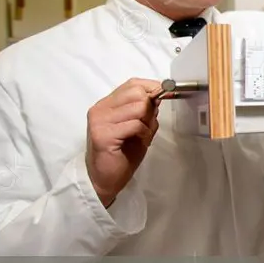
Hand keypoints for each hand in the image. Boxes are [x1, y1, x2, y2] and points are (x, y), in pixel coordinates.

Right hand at [85, 78, 162, 207]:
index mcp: (107, 104)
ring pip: (138, 107)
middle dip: (150, 107)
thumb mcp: (138, 127)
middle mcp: (100, 109)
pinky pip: (135, 124)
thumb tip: (160, 95)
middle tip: (147, 124)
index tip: (163, 97)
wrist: (106, 179)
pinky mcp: (104, 134)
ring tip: (142, 135)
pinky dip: (144, 133)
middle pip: (137, 92)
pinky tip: (140, 141)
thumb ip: (146, 111)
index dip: (152, 88)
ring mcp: (100, 121)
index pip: (132, 84)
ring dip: (147, 122)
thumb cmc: (122, 154)